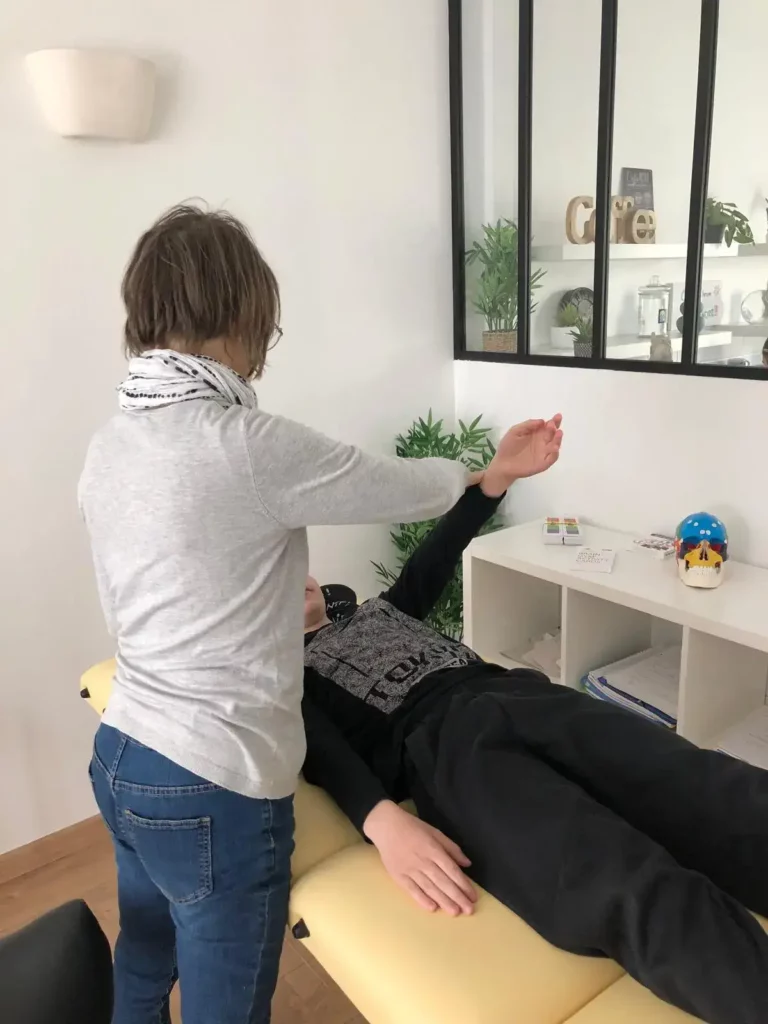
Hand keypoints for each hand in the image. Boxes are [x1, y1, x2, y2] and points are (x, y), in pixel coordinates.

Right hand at [363, 800, 476, 915]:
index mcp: (433, 849)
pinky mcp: (398, 876)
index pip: (452, 870)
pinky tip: (432, 908)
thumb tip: (467, 864)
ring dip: (443, 901)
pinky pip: (412, 890)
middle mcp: (423, 861)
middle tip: (469, 910)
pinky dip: (422, 899)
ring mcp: (410, 870)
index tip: (473, 896)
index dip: (464, 884)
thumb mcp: (435, 832)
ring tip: (455, 912)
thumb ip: (451, 848)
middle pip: (443, 882)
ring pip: (429, 888)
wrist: (386, 826)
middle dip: (457, 897)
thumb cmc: (414, 828)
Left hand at [481, 414, 562, 497]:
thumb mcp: (515, 431)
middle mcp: (543, 443)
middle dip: (555, 428)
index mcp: (537, 434)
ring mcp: (543, 454)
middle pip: (553, 434)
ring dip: (558, 440)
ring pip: (554, 446)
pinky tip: (554, 448)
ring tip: (558, 433)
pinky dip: (555, 454)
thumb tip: (542, 421)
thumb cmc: (508, 447)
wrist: (502, 464)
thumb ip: (527, 425)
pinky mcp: (542, 464)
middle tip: (553, 425)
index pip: (548, 426)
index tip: (557, 416)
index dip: (554, 421)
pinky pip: (551, 459)